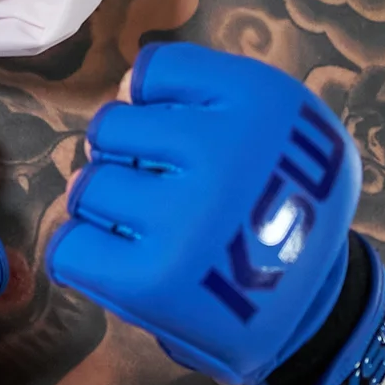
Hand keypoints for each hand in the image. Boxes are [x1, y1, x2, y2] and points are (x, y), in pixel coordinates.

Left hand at [47, 41, 384, 384]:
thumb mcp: (276, 127)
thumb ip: (205, 97)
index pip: (154, 71)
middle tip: (160, 192)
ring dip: (105, 208)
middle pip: (110, 127)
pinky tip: (121, 263)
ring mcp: (185, 216)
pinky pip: (71, 247)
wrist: (314, 313)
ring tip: (145, 230)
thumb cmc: (278, 207)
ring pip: (86, 186)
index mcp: (260, 101)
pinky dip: (86, 255)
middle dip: (123, 157)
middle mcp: (222, 151)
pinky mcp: (153, 277)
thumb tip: (123, 88)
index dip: (153, 106)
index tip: (179, 139)